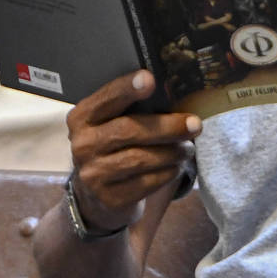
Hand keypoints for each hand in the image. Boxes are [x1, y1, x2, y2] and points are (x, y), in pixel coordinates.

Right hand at [65, 71, 199, 231]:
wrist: (97, 194)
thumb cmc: (113, 147)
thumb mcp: (111, 124)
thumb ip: (130, 108)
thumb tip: (172, 92)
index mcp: (81, 118)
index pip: (106, 99)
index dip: (128, 88)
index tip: (150, 79)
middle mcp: (82, 145)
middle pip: (129, 130)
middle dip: (167, 126)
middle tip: (195, 124)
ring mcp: (93, 174)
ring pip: (140, 159)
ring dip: (172, 152)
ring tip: (188, 148)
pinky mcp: (109, 198)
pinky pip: (147, 183)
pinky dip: (167, 172)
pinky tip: (176, 166)